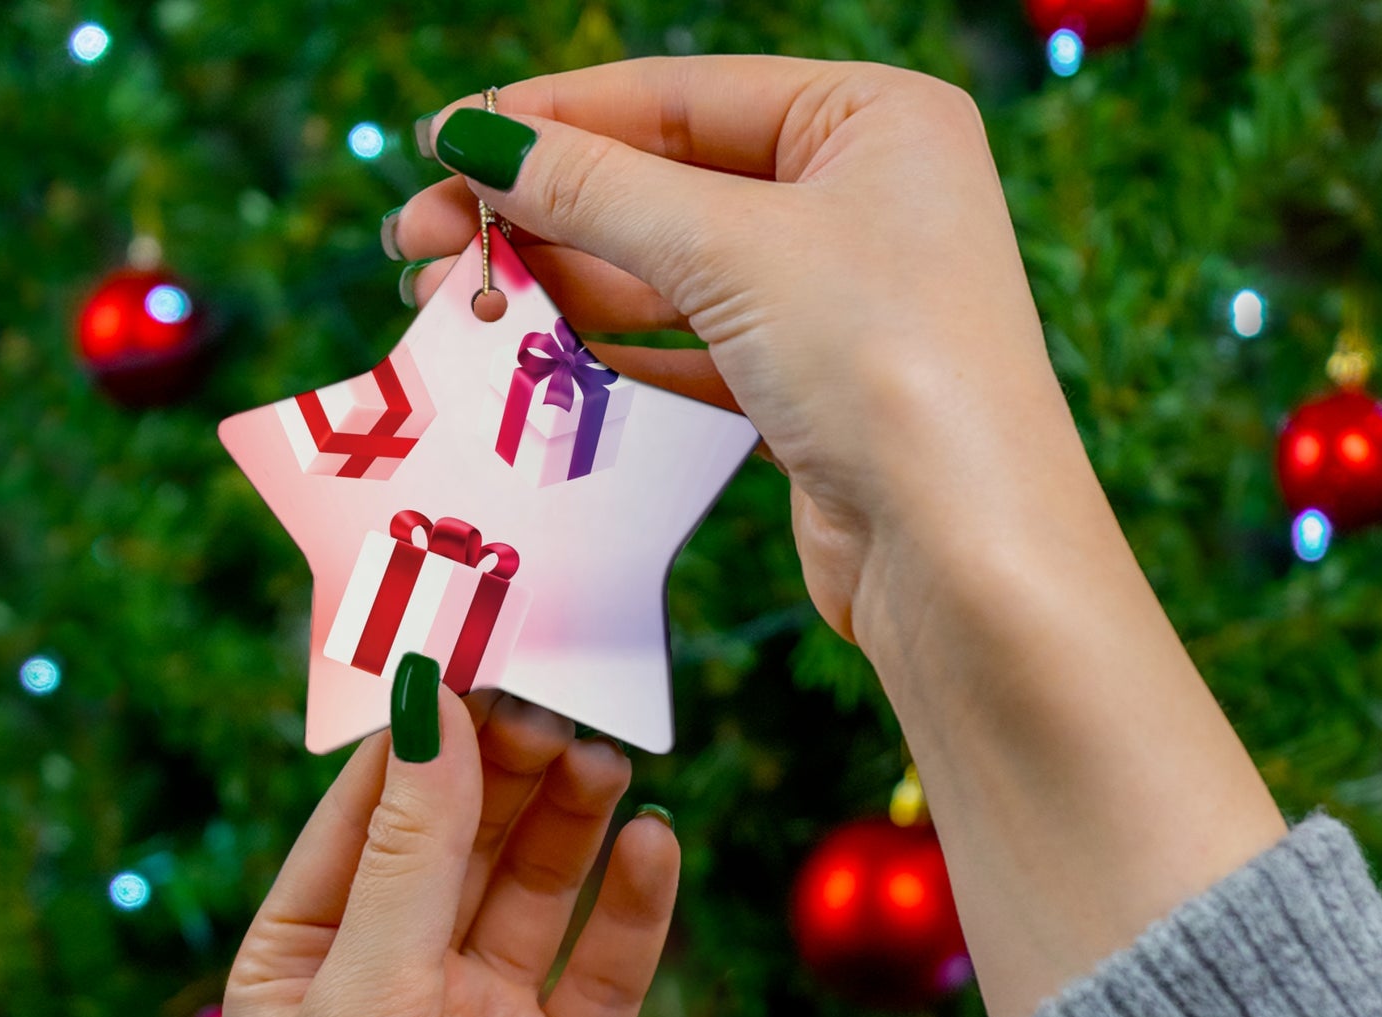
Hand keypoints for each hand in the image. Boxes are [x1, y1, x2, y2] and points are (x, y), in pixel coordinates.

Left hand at [224, 688, 678, 1016]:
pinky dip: (635, 903)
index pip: (370, 811)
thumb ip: (409, 853)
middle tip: (563, 705)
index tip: (480, 656)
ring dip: (573, 820)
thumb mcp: (365, 1000)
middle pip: (464, 837)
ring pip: (540, 886)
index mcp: (309, 959)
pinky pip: (608, 963)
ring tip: (609, 758)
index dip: (424, 734)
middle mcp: (399, 980)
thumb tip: (428, 707)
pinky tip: (657, 846)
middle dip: (509, 769)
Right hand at [391, 56, 1085, 645]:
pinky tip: (533, 355)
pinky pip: (691, 351)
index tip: (442, 143)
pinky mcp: (810, 391)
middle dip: (541, 213)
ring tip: (455, 303)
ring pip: (670, 274)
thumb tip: (478, 140)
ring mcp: (836, 301)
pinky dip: (613, 353)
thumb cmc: (885, 365)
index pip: (679, 96)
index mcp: (872, 120)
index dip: (552, 118)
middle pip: (665, 185)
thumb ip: (598, 189)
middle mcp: (860, 200)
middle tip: (420, 241)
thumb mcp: (733, 248)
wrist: (961, 556)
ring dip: (562, 287)